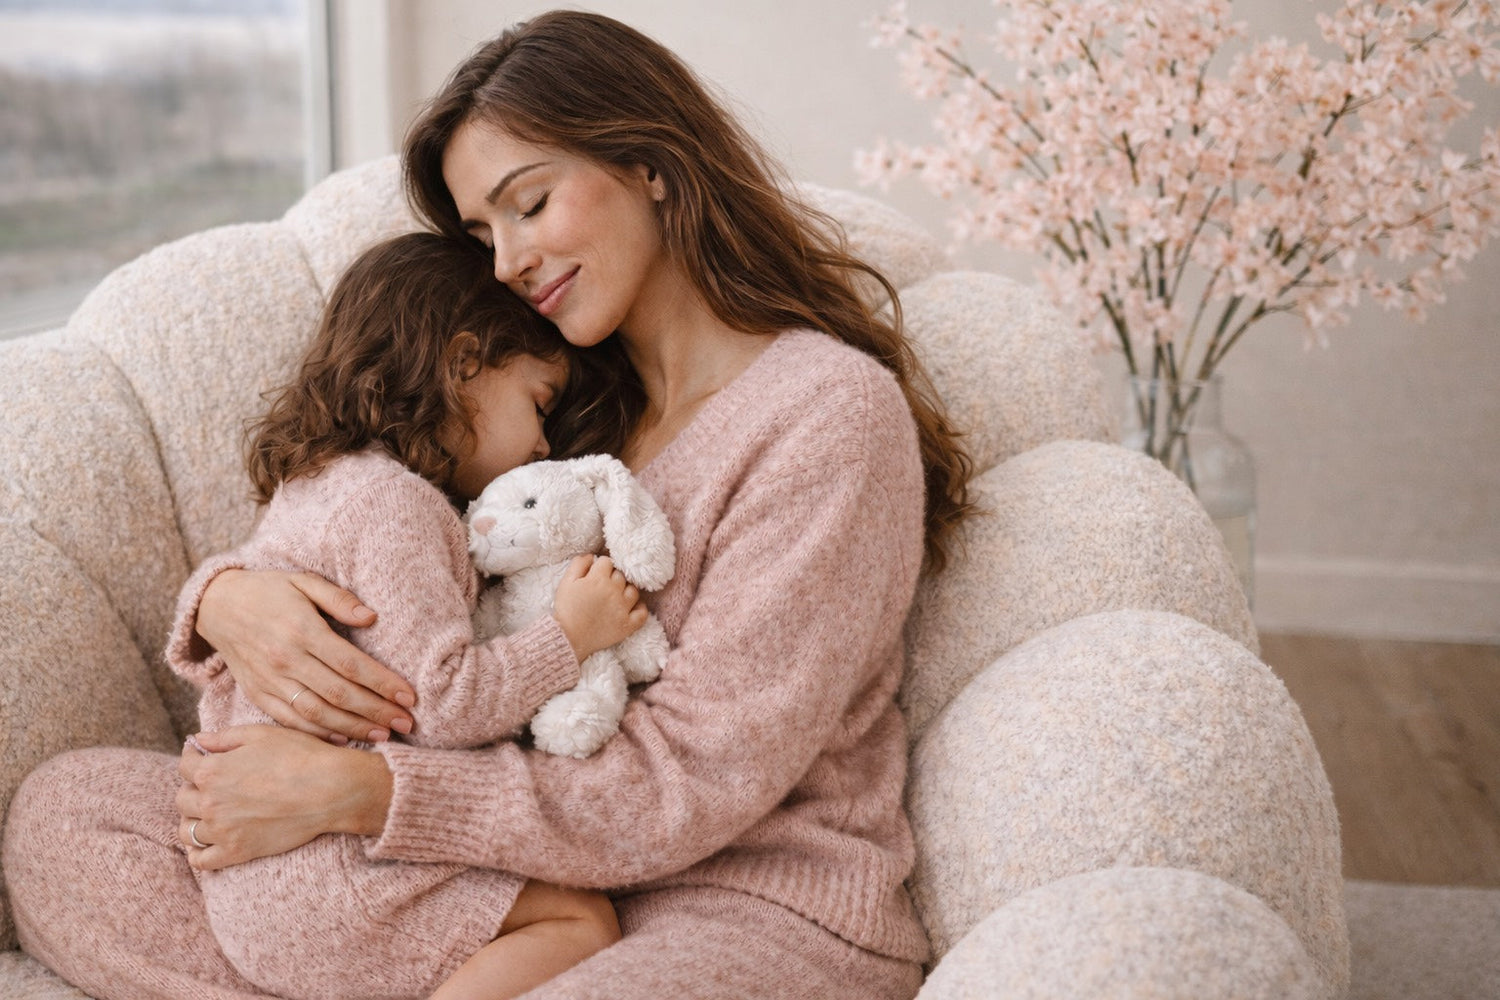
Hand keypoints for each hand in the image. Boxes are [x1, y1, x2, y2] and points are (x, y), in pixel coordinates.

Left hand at [176, 726, 392, 869]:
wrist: (330, 789)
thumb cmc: (299, 755)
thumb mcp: (261, 734)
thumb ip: (224, 737)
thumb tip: (198, 740)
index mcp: (211, 770)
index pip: (184, 765)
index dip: (192, 758)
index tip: (204, 757)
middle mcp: (209, 802)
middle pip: (182, 799)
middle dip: (194, 789)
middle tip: (214, 785)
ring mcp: (221, 830)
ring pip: (187, 830)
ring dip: (194, 820)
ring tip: (211, 813)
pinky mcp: (237, 852)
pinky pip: (201, 860)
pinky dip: (199, 852)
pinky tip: (209, 841)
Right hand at [197, 569, 415, 742]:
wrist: (217, 606)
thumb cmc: (269, 590)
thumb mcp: (303, 581)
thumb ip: (338, 598)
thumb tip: (371, 617)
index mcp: (302, 630)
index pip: (351, 664)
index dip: (383, 683)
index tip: (409, 697)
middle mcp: (286, 660)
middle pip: (339, 693)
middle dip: (376, 712)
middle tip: (407, 723)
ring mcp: (270, 681)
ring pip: (317, 712)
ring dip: (353, 728)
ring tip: (384, 736)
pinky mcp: (258, 694)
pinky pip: (290, 720)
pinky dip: (318, 733)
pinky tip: (344, 739)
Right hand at [552, 555, 648, 662]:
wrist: (568, 638)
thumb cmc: (566, 609)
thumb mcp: (566, 582)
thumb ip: (578, 564)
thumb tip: (591, 556)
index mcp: (598, 579)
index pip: (607, 562)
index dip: (600, 567)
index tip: (594, 575)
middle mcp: (614, 591)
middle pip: (620, 575)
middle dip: (612, 578)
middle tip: (602, 588)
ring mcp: (623, 608)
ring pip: (633, 591)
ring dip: (625, 591)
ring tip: (615, 597)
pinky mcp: (628, 625)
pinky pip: (642, 612)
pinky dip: (639, 608)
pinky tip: (630, 608)